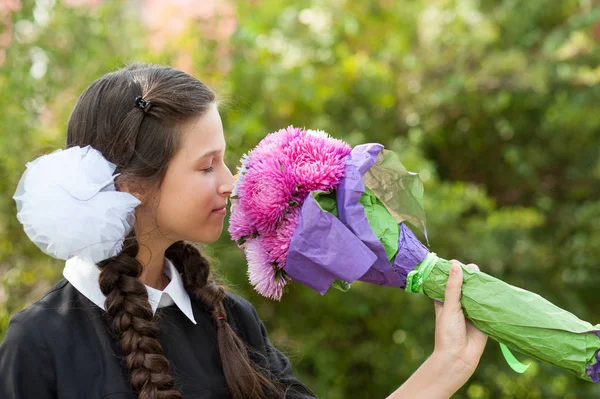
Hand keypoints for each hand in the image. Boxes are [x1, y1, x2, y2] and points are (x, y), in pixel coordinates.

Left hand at [432, 261, 487, 386]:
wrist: (459, 358)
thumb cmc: (448, 333)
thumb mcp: (449, 308)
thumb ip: (453, 288)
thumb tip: (456, 265)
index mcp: (444, 300)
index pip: (448, 280)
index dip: (452, 271)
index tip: (456, 263)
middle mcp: (458, 303)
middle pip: (465, 285)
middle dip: (469, 276)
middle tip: (473, 268)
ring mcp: (471, 310)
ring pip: (477, 293)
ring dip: (481, 285)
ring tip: (484, 276)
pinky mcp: (483, 318)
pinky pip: (488, 305)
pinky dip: (491, 297)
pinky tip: (496, 288)